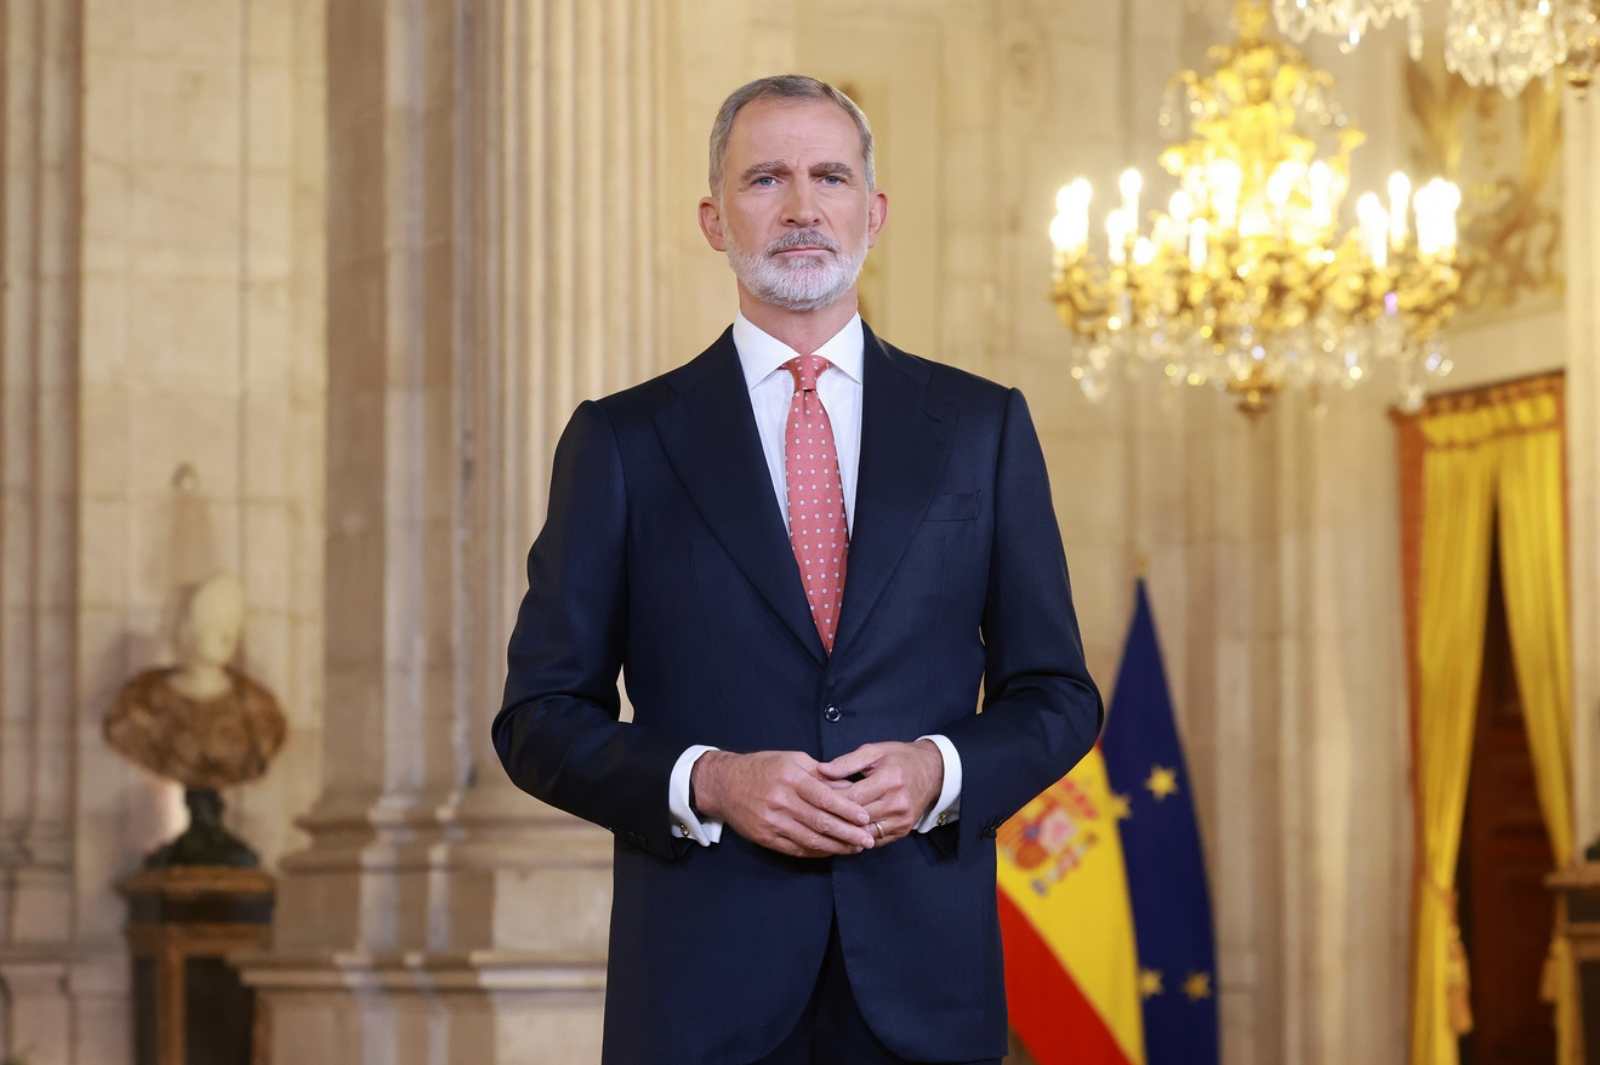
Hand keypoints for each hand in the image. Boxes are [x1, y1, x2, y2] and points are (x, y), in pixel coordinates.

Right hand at [692, 750, 877, 857]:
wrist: (723, 784)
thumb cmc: (762, 768)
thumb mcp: (791, 760)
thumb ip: (820, 774)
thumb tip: (848, 788)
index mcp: (790, 778)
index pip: (824, 797)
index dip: (847, 809)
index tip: (865, 818)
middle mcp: (780, 801)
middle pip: (820, 822)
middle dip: (848, 833)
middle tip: (868, 840)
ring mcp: (771, 822)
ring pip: (810, 839)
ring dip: (836, 846)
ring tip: (855, 848)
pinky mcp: (765, 837)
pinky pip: (795, 849)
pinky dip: (816, 852)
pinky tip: (831, 851)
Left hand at [817, 740, 943, 846]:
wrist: (934, 772)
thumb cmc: (900, 758)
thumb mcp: (875, 751)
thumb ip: (847, 762)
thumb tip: (821, 770)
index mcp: (889, 780)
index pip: (851, 797)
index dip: (829, 799)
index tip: (812, 797)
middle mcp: (897, 803)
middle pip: (856, 817)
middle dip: (833, 816)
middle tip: (812, 813)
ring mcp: (902, 820)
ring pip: (864, 832)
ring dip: (844, 830)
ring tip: (824, 824)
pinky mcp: (903, 831)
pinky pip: (875, 840)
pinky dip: (858, 837)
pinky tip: (843, 832)